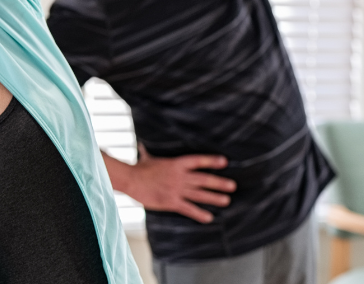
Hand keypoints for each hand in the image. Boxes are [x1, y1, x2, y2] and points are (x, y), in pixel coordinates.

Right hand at [122, 144, 236, 223]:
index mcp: (176, 164)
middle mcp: (179, 177)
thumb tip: (143, 146)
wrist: (130, 179)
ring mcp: (176, 190)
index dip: (211, 161)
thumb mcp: (147, 158)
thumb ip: (149, 153)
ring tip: (226, 200)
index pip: (197, 161)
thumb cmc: (138, 168)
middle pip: (204, 180)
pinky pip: (188, 208)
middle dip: (219, 183)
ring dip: (214, 198)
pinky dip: (199, 214)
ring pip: (199, 194)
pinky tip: (209, 217)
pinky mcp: (171, 201)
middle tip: (232, 186)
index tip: (224, 162)